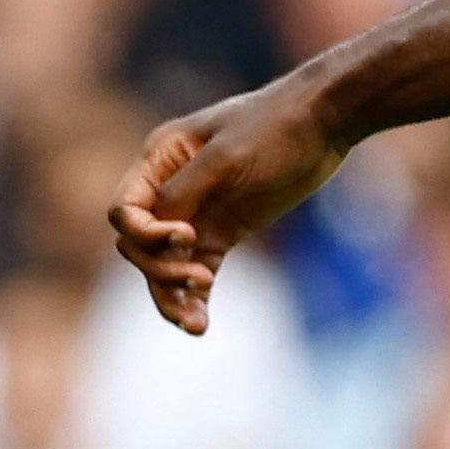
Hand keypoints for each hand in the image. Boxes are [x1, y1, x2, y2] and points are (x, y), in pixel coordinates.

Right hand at [108, 77, 346, 336]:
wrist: (325, 122)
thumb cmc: (274, 127)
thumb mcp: (225, 157)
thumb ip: (184, 192)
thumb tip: (158, 229)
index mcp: (159, 160)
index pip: (124, 211)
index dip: (145, 234)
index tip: (187, 238)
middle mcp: (169, 189)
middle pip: (138, 245)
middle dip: (160, 268)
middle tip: (200, 278)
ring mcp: (195, 214)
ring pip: (163, 266)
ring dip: (172, 294)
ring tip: (194, 323)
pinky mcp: (221, 234)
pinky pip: (196, 273)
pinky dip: (195, 299)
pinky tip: (200, 326)